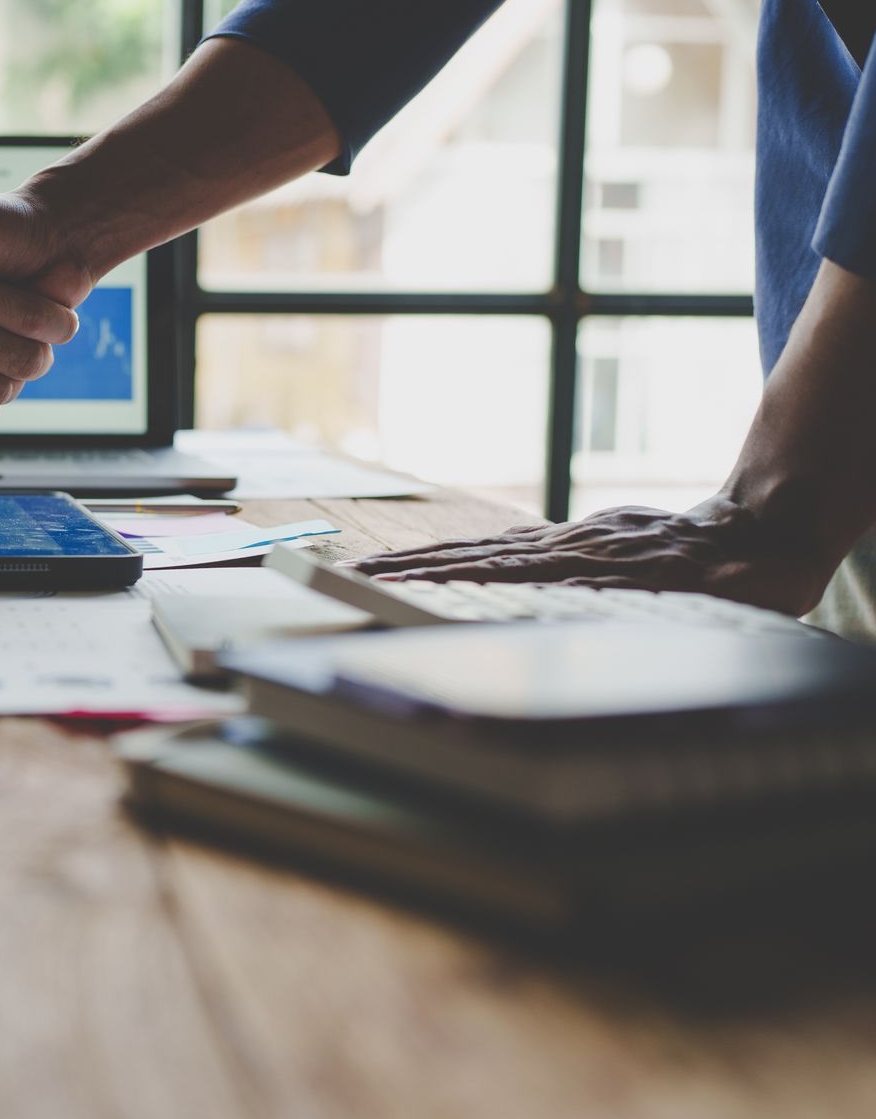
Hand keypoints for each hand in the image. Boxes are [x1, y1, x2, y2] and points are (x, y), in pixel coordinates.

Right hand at [343, 497, 826, 614]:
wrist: (770, 523)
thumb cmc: (750, 575)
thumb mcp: (713, 595)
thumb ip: (653, 594)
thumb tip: (574, 587)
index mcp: (596, 564)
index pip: (498, 570)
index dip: (440, 577)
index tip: (388, 582)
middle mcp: (575, 548)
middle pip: (475, 556)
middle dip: (409, 568)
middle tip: (350, 577)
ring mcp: (575, 540)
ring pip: (486, 550)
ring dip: (424, 561)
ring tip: (371, 570)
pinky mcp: (582, 538)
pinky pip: (512, 548)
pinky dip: (465, 556)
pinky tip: (439, 563)